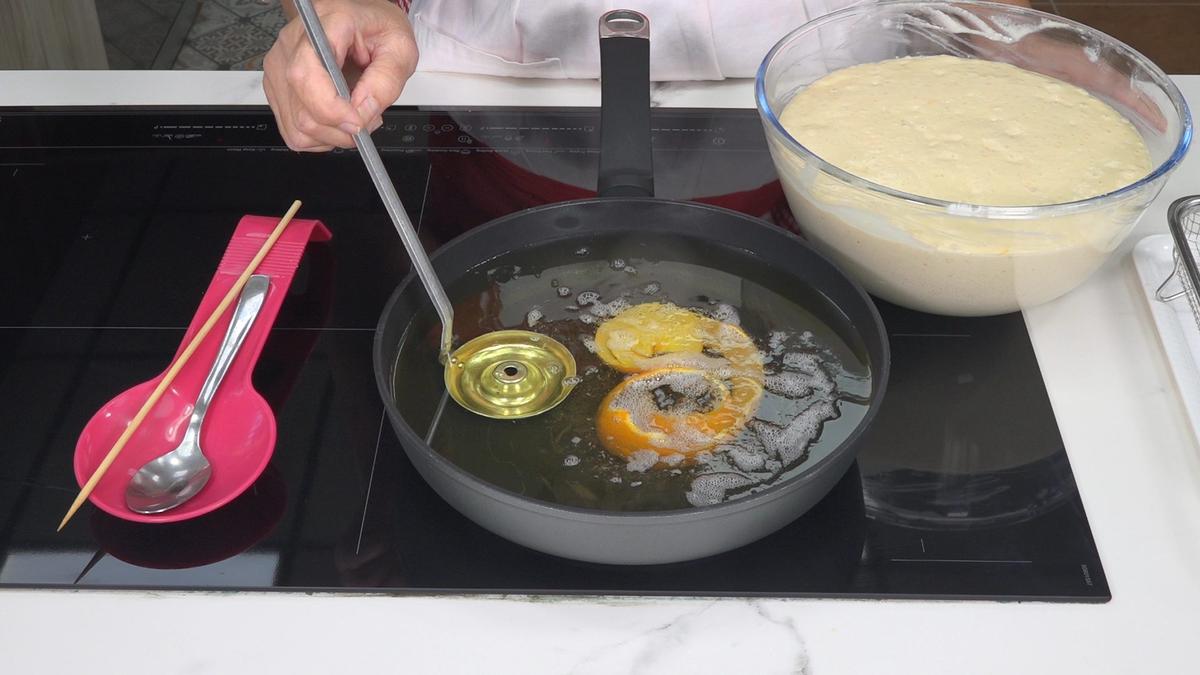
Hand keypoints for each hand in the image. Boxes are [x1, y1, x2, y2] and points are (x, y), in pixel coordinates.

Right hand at [264, 0, 417, 151]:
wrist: (361, 21)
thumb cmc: (377, 28)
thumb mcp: (400, 49)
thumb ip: (385, 82)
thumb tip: (363, 113)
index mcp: (323, 26)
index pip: (307, 75)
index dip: (331, 109)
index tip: (358, 122)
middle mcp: (292, 44)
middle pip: (302, 109)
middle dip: (341, 129)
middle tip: (367, 117)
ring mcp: (280, 66)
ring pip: (297, 125)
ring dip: (332, 135)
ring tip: (354, 115)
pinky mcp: (278, 86)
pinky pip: (294, 129)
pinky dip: (320, 135)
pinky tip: (336, 118)